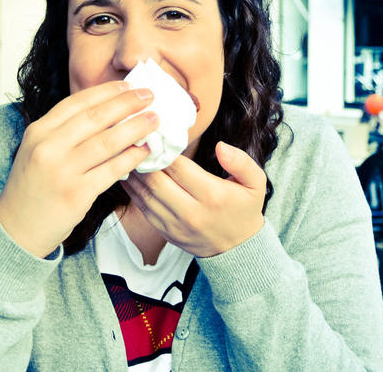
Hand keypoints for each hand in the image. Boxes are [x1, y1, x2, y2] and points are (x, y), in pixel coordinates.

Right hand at [0, 81, 158, 257]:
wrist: (17, 229)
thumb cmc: (34, 186)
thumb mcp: (38, 150)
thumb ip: (65, 131)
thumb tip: (108, 111)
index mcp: (38, 131)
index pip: (77, 102)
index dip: (106, 91)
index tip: (129, 85)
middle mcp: (48, 148)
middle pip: (95, 117)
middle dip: (127, 103)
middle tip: (150, 96)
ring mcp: (62, 171)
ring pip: (107, 142)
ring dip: (136, 128)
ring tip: (154, 120)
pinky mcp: (77, 194)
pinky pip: (112, 170)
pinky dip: (132, 158)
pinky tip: (145, 150)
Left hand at [120, 141, 265, 256]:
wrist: (238, 249)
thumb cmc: (244, 209)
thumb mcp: (256, 183)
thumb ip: (241, 162)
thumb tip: (220, 146)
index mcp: (212, 195)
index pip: (179, 168)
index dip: (163, 149)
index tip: (154, 133)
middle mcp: (191, 212)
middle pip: (157, 181)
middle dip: (144, 159)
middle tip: (135, 139)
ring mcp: (176, 225)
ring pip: (145, 195)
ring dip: (134, 173)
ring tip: (127, 153)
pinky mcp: (166, 232)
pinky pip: (143, 209)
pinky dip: (133, 191)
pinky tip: (129, 174)